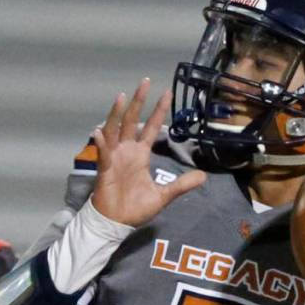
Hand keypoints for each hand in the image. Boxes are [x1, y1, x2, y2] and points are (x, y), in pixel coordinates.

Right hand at [91, 78, 206, 225]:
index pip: (151, 127)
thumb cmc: (135, 208)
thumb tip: (204, 176)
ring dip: (117, 114)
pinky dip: (102, 143)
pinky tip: (100, 132)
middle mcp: (127, 151)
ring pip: (114, 130)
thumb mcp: (163, 196)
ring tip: (121, 97)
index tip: (166, 93)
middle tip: (145, 82)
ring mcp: (114, 158)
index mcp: (140, 155)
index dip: (159, 111)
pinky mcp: (105, 169)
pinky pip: (103, 153)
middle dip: (138, 102)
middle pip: (132, 121)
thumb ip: (181, 185)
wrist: (118, 222)